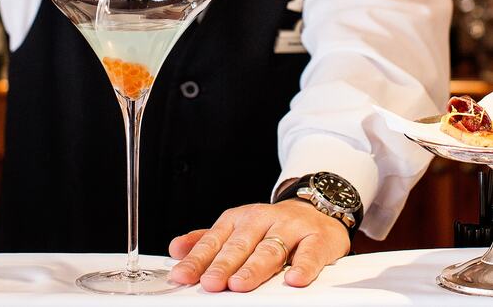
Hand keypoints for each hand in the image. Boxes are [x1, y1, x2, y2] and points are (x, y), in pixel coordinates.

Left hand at [168, 199, 349, 292]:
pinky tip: (294, 279)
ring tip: (239, 284)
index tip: (182, 276)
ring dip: (254, 267)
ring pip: (270, 249)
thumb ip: (206, 241)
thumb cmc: (271, 227)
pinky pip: (309, 253)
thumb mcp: (237, 229)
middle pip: (240, 245)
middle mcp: (262, 220)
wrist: (315, 209)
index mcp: (239, 220)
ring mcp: (290, 227)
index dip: (197, 259)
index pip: (214, 241)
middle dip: (223, 265)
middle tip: (210, 283)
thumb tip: (175, 250)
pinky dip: (302, 266)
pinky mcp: (317, 238)